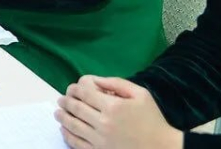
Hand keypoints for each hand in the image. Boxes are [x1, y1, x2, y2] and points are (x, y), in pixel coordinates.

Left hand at [56, 76, 182, 148]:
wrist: (163, 148)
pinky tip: (65, 130)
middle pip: (76, 108)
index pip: (84, 93)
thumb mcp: (139, 94)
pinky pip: (77, 144)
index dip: (75, 89)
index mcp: (113, 106)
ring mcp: (101, 140)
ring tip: (58, 113)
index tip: (72, 89)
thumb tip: (94, 79)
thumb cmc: (152, 119)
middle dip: (65, 102)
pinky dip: (68, 135)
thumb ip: (116, 83)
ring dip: (62, 118)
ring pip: (73, 126)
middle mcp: (104, 123)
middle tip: (60, 100)